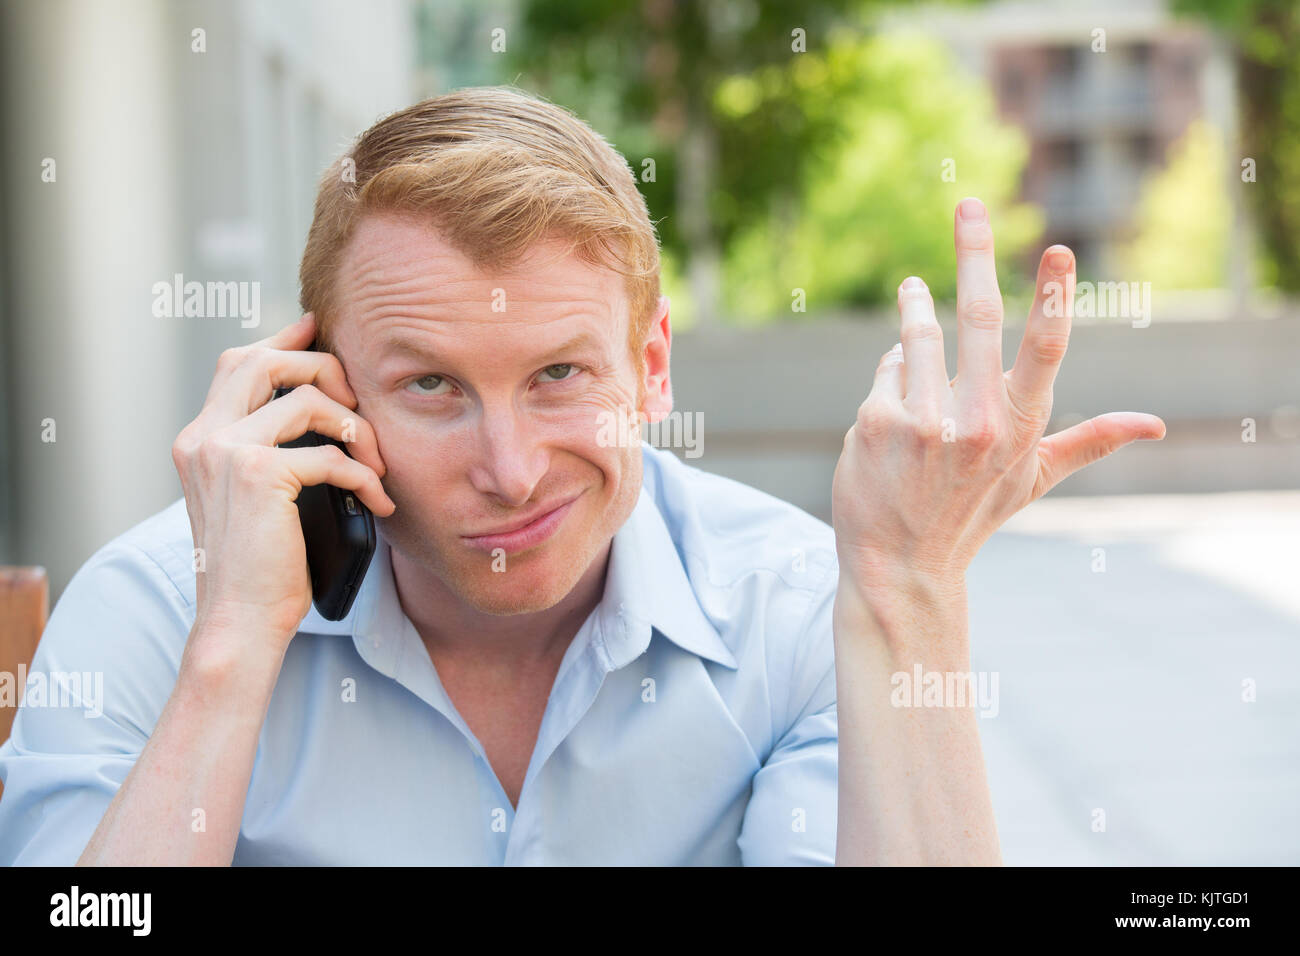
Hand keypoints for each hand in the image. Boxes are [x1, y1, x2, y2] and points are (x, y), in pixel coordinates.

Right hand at [171, 314, 395, 654]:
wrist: (239, 622)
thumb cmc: (262, 568)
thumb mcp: (261, 498)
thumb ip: (273, 449)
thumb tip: (322, 408)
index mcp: (200, 439)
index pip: (239, 362)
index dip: (284, 338)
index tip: (320, 329)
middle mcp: (204, 437)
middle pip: (266, 358)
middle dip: (324, 368)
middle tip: (359, 406)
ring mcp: (225, 451)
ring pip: (307, 398)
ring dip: (357, 428)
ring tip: (376, 467)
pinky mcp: (257, 475)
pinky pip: (331, 454)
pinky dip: (365, 476)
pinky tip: (378, 501)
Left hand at [831, 197, 1164, 597]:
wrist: (900, 564)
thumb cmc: (970, 514)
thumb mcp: (1033, 479)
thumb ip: (1088, 441)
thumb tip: (1155, 424)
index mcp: (1020, 427)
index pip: (1044, 350)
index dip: (1053, 296)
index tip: (1056, 249)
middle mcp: (976, 421)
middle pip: (978, 316)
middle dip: (973, 252)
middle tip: (968, 203)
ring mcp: (923, 421)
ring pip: (920, 336)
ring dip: (916, 306)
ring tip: (914, 288)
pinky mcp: (878, 421)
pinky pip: (887, 370)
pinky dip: (892, 375)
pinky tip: (893, 402)